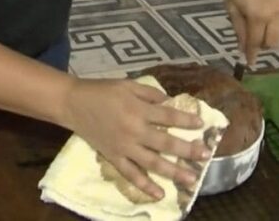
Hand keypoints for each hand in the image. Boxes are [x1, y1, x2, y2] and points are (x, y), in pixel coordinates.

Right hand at [62, 78, 210, 199]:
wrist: (73, 103)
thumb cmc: (103, 91)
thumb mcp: (128, 85)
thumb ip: (150, 94)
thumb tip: (170, 103)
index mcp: (138, 109)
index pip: (169, 116)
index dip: (186, 121)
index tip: (202, 125)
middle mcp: (134, 130)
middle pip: (166, 143)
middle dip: (187, 150)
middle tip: (205, 155)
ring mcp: (124, 147)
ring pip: (152, 163)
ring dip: (173, 172)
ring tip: (191, 180)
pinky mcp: (113, 157)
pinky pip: (131, 174)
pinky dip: (145, 185)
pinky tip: (159, 194)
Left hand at [221, 0, 278, 65]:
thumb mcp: (231, 7)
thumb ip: (239, 30)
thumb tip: (244, 50)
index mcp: (257, 15)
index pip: (256, 42)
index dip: (253, 54)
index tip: (250, 63)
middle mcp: (275, 12)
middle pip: (274, 41)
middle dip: (264, 44)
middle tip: (254, 40)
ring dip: (268, 27)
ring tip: (257, 12)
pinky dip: (274, 13)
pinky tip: (265, 1)